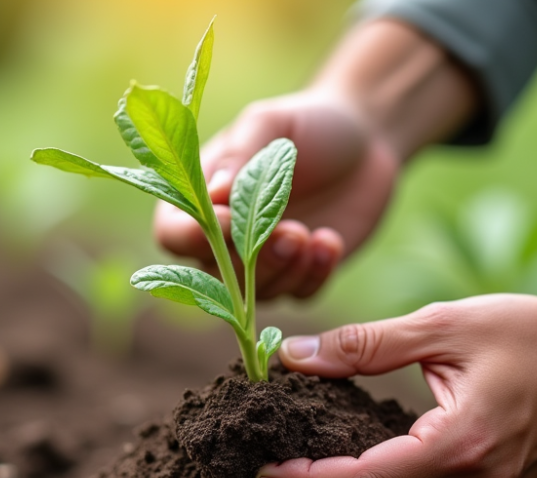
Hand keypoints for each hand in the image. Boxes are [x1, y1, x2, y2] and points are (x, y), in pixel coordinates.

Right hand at [153, 90, 398, 298]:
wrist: (363, 138)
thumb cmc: (305, 123)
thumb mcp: (269, 123)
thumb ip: (241, 154)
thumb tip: (215, 192)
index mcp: (203, 199)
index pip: (173, 234)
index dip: (191, 237)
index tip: (227, 219)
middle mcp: (226, 238)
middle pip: (215, 277)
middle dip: (249, 261)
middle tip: (287, 232)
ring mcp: (264, 260)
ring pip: (258, 295)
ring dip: (284, 270)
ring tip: (309, 235)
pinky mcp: (304, 272)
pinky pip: (300, 294)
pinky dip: (315, 276)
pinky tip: (329, 241)